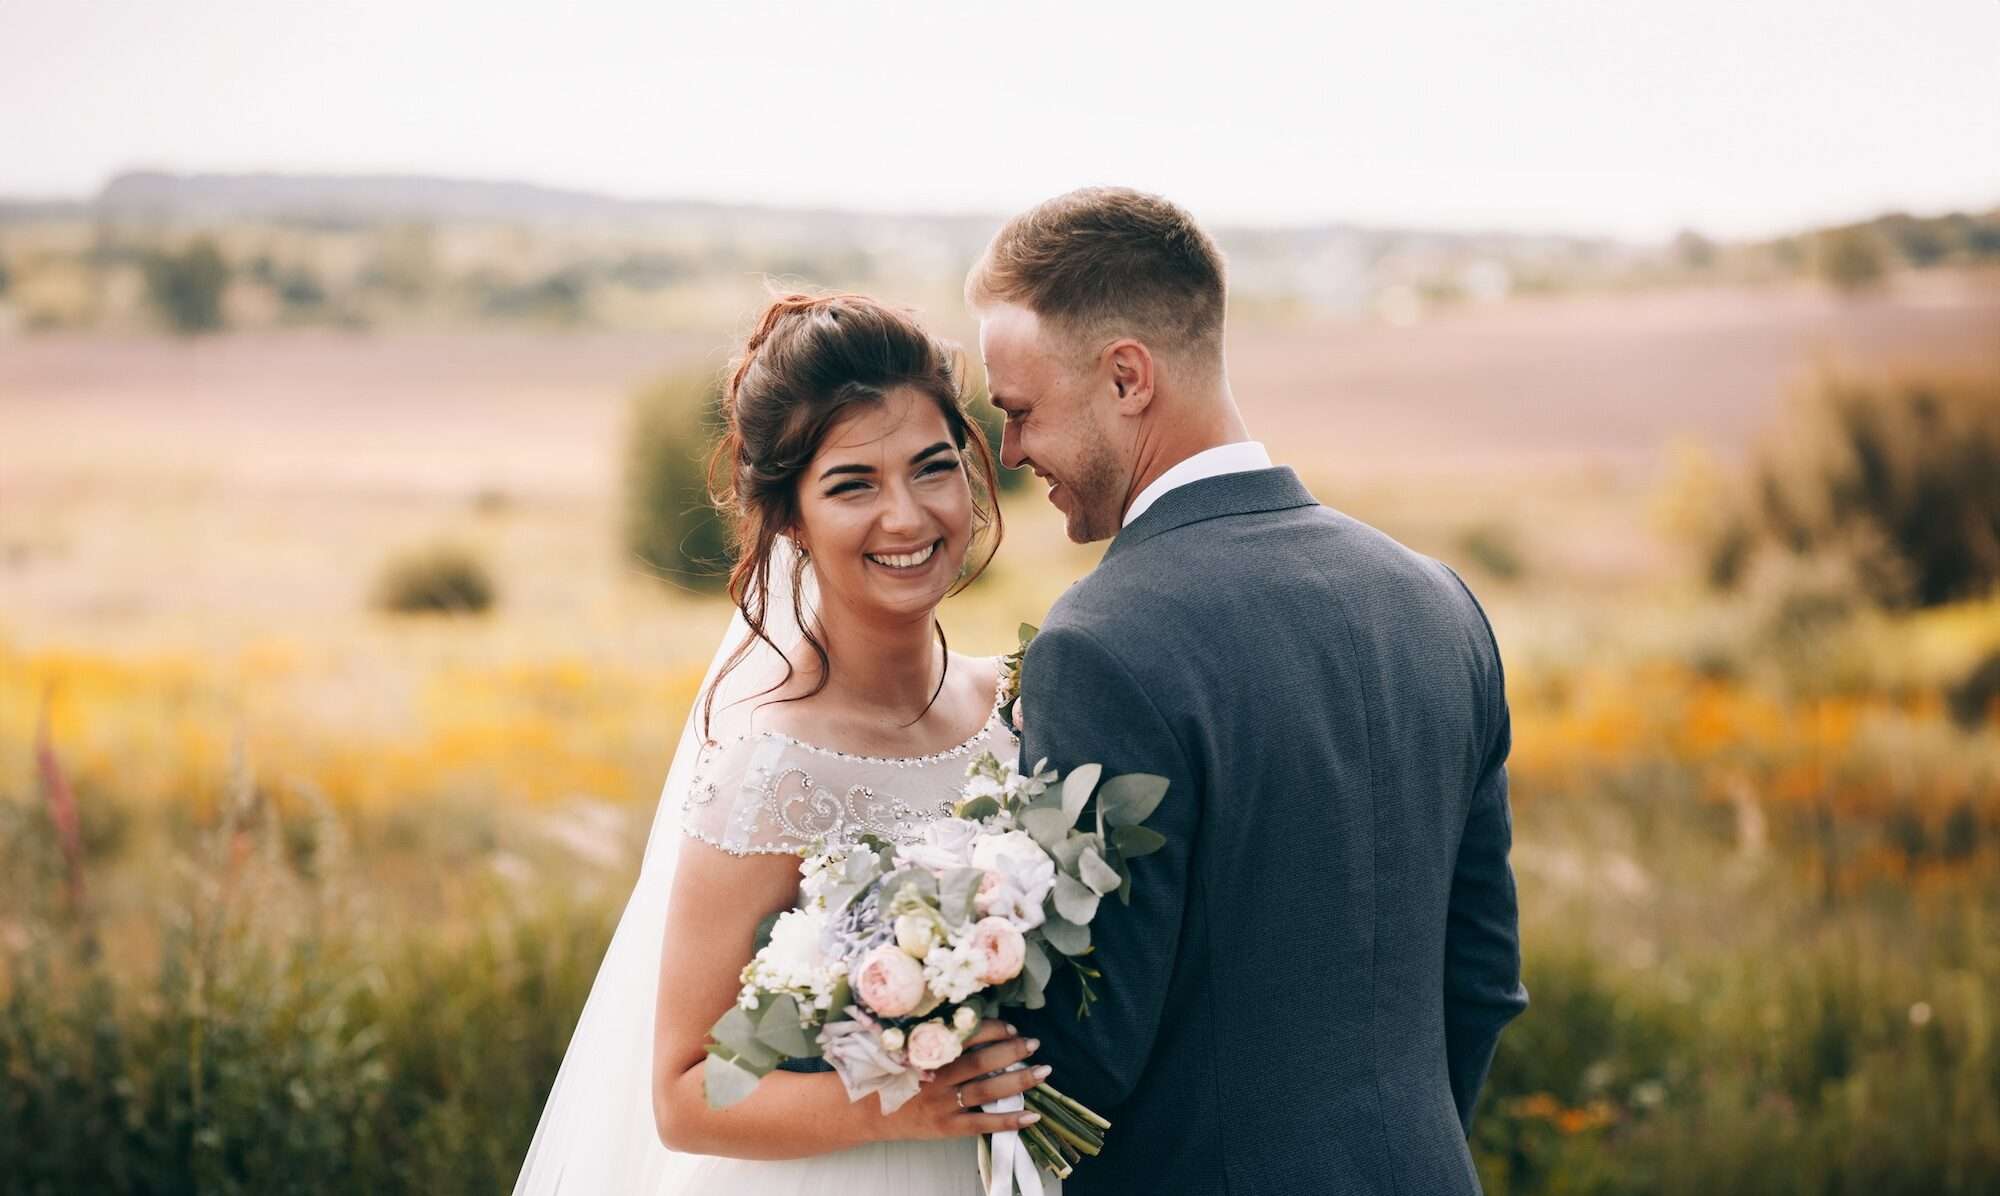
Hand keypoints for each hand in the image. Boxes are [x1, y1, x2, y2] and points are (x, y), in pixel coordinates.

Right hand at [883, 1020, 1048, 1141]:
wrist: (863, 1111)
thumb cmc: (889, 1075)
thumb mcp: (906, 1049)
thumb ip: (935, 1039)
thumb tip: (975, 1026)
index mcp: (928, 1052)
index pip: (967, 1036)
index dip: (992, 1030)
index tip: (1010, 1028)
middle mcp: (937, 1077)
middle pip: (982, 1061)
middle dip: (1012, 1051)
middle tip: (1034, 1044)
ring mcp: (942, 1103)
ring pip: (987, 1090)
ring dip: (1019, 1080)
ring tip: (1043, 1072)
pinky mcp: (946, 1127)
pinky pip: (983, 1124)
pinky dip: (1008, 1120)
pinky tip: (1032, 1116)